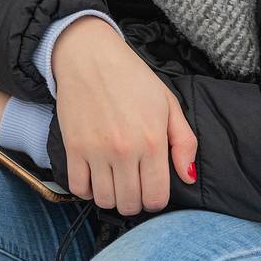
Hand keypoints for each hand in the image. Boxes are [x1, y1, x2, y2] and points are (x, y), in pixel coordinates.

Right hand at [51, 18, 197, 215]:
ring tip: (113, 182)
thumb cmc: (132, 78)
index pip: (156, 197)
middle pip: (130, 204)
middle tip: (132, 186)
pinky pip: (78, 187)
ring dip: (110, 197)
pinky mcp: (73, 147)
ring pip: (104, 200)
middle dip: (134, 201)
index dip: (155, 200)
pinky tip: (93, 177)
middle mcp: (125, 151)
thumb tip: (188, 176)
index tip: (150, 190)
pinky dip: (86, 190)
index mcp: (152, 141)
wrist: (90, 56)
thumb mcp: (168, 104)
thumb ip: (184, 142)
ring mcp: (96, 150)